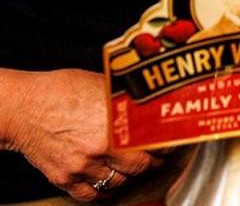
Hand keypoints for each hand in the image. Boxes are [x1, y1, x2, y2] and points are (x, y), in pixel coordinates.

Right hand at [2, 68, 160, 200]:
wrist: (23, 108)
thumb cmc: (61, 91)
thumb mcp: (103, 86)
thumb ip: (126, 101)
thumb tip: (151, 103)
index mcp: (114, 124)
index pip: (154, 142)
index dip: (168, 143)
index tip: (174, 141)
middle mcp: (100, 149)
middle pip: (140, 166)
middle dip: (154, 162)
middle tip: (160, 157)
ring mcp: (81, 167)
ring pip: (118, 182)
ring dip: (131, 176)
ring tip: (138, 167)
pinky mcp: (64, 178)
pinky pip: (91, 194)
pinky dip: (105, 190)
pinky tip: (112, 182)